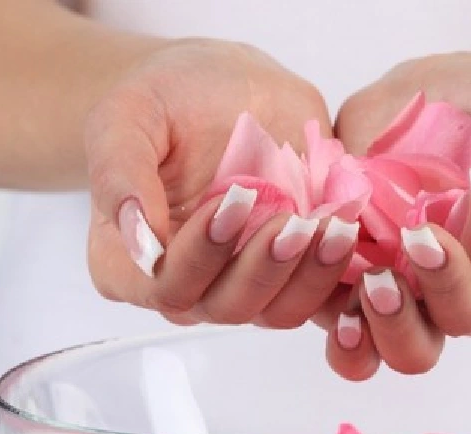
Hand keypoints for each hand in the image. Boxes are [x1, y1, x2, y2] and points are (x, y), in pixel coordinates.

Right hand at [86, 39, 348, 327]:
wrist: (225, 86)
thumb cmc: (166, 99)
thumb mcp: (127, 115)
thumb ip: (119, 171)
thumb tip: (136, 234)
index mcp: (131, 260)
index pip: (165, 285)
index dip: (199, 256)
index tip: (233, 201)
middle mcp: (190, 283)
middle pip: (226, 307)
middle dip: (262, 268)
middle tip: (292, 220)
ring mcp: (245, 282)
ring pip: (278, 310)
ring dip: (309, 275)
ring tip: (333, 226)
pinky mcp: (295, 272)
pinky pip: (321, 298)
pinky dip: (340, 277)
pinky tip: (351, 237)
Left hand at [325, 52, 470, 377]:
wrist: (451, 95)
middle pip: (465, 320)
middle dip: (447, 283)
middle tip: (422, 236)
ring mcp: (415, 297)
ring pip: (408, 347)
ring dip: (392, 323)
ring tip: (375, 279)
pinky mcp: (359, 286)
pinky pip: (354, 342)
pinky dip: (344, 334)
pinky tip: (338, 306)